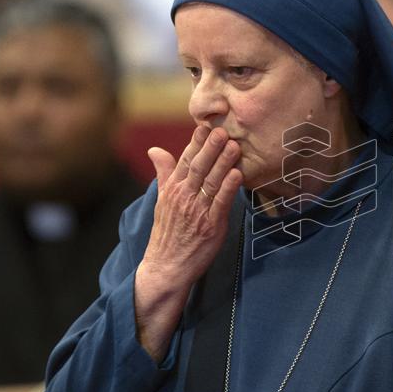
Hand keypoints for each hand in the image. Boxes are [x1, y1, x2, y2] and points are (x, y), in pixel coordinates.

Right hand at [134, 126, 242, 361]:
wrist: (166, 266)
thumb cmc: (168, 232)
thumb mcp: (162, 200)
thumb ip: (164, 173)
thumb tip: (155, 149)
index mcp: (172, 189)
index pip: (185, 160)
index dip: (196, 142)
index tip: (206, 125)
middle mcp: (183, 197)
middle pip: (198, 167)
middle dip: (210, 147)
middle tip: (223, 129)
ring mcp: (197, 211)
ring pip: (211, 182)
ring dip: (223, 163)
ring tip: (234, 145)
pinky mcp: (210, 226)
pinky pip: (220, 203)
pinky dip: (228, 188)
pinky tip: (238, 174)